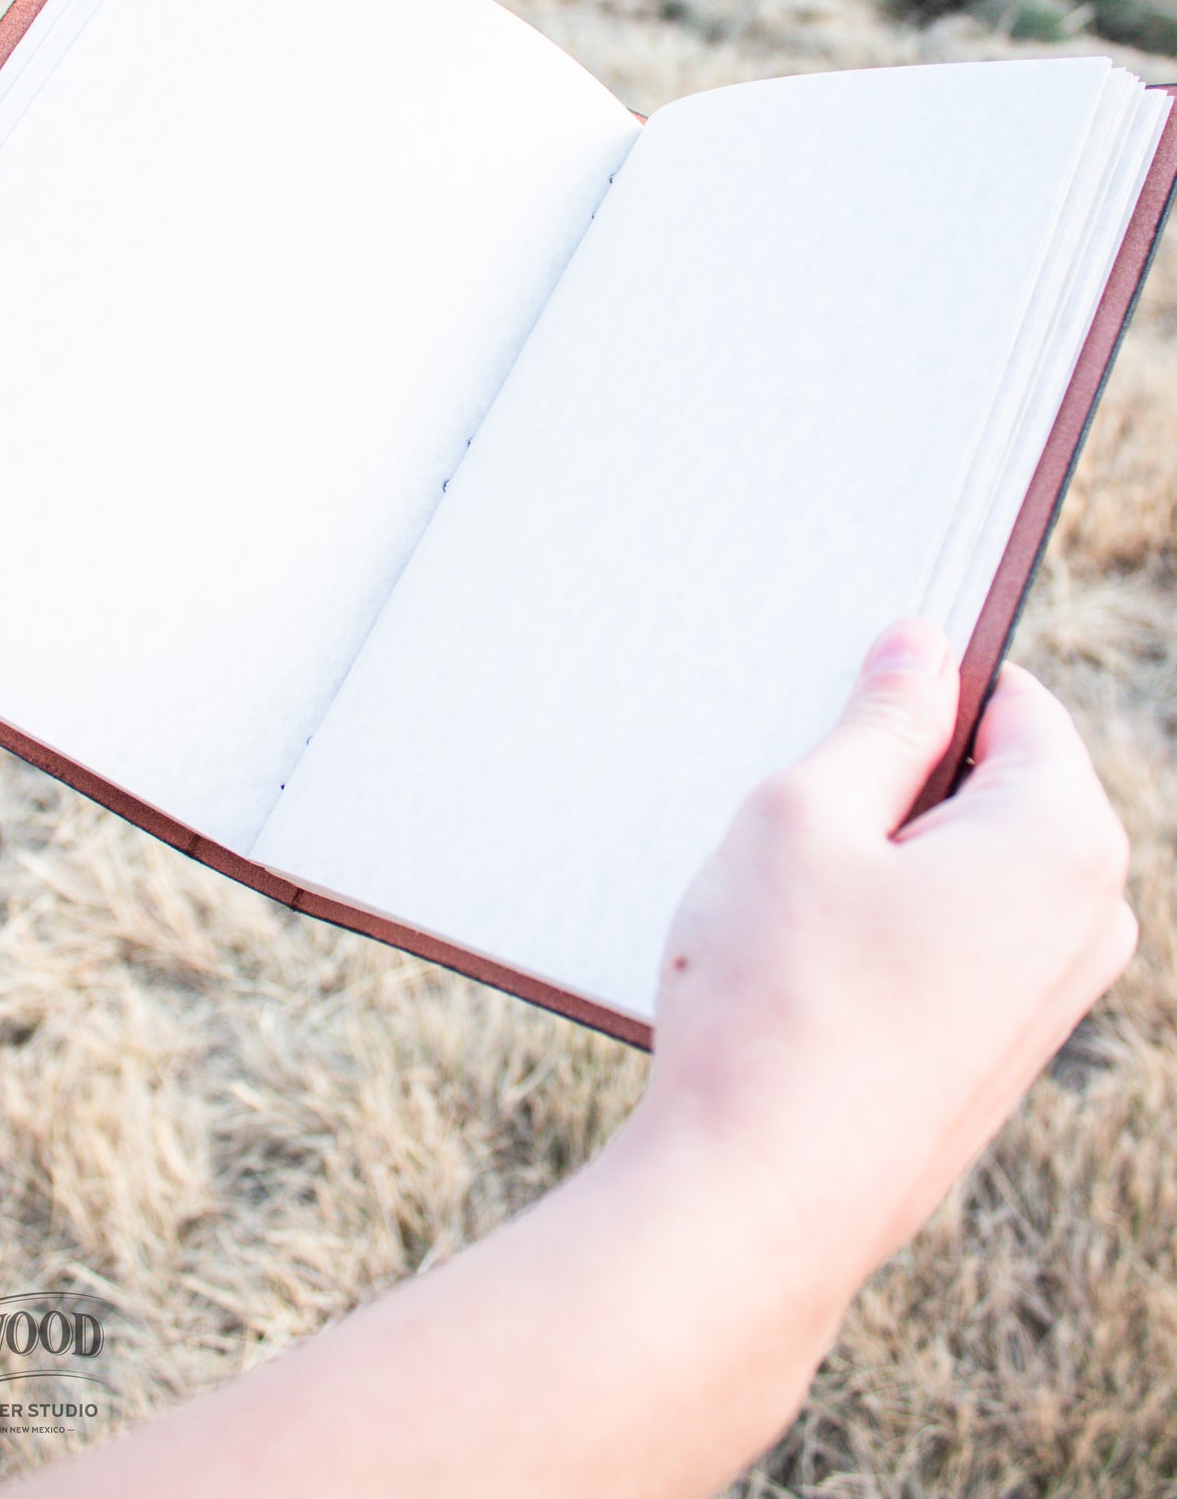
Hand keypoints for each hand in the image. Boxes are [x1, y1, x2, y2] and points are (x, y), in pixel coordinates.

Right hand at [646, 618, 1134, 1311]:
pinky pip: (957, 942)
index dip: (916, 687)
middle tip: (795, 823)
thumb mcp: (804, 816)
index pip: (1009, 700)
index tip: (834, 714)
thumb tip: (923, 648)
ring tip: (792, 908)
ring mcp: (1055, 998)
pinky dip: (888, 930)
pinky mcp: (1006, 1055)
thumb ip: (880, 720)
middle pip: (993, 785)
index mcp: (1064, 839)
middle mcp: (1091, 918)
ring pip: (966, 867)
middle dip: (896, 785)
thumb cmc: (777, 1001)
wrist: (758, 1201)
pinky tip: (807, 968)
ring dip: (883, 862)